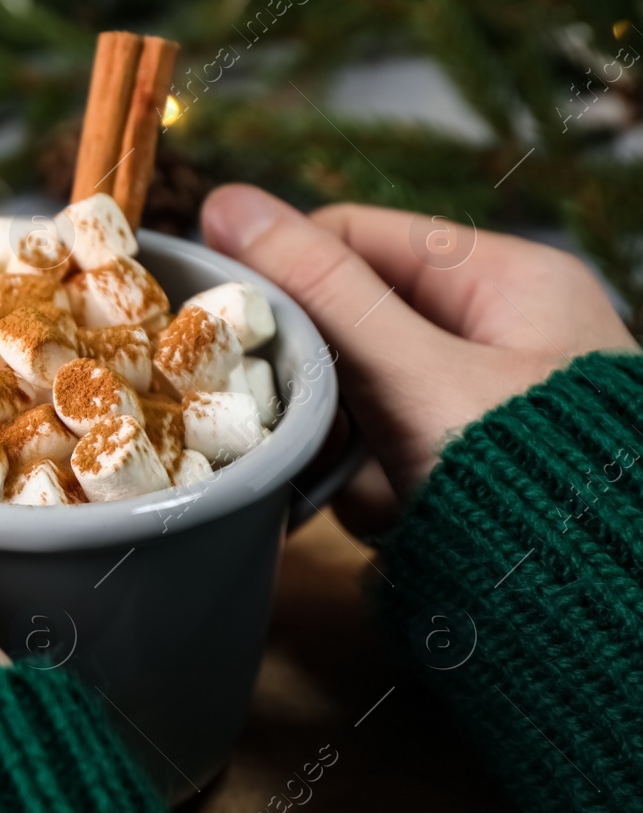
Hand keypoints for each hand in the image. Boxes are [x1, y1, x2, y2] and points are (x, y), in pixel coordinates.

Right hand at [201, 186, 636, 522]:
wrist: (588, 611)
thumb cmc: (523, 478)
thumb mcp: (413, 372)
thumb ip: (321, 290)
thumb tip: (224, 201)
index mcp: (506, 280)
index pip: (356, 236)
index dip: (283, 270)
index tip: (224, 316)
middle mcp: (496, 334)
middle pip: (351, 325)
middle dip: (319, 384)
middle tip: (295, 418)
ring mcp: (477, 405)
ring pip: (355, 400)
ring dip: (340, 447)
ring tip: (367, 482)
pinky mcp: (459, 468)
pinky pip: (377, 457)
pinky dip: (365, 488)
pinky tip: (388, 515)